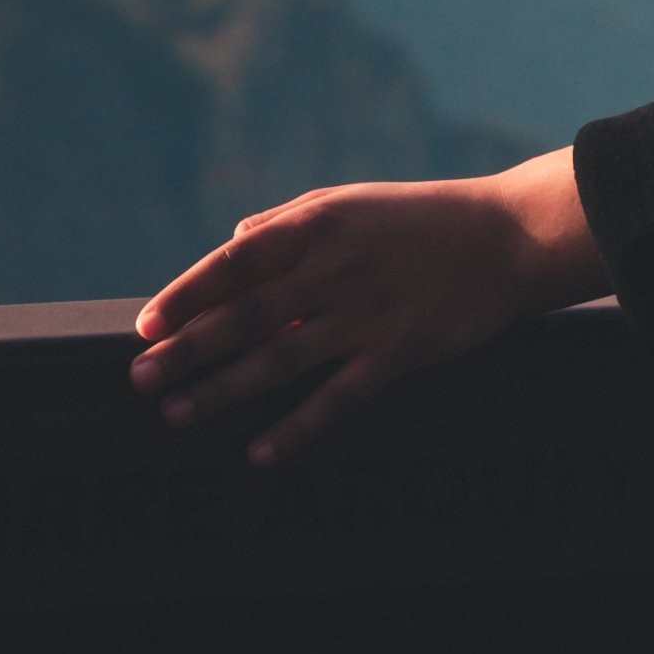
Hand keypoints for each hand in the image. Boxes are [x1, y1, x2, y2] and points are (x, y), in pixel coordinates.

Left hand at [129, 150, 605, 464]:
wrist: (512, 236)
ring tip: (177, 415)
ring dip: (223, 390)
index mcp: (321, 224)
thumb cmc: (425, 217)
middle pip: (246, 316)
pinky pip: (337, 398)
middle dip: (187, 350)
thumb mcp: (355, 200)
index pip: (236, 262)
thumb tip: (231, 241)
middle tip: (140, 380)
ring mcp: (367, 313)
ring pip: (280, 359)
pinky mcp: (399, 352)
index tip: (145, 325)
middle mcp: (337, 268)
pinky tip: (260, 453)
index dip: (186, 294)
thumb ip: (289, 220)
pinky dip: (297, 428)